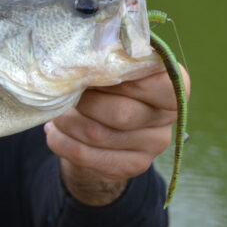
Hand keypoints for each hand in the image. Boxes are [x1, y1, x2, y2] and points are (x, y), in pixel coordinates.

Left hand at [44, 67, 189, 205]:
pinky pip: (84, 154)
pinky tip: (55, 131)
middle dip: (84, 101)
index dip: (121, 77)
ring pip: (98, 134)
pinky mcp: (131, 166)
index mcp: (171, 87)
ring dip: (67, 120)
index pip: (159, 84)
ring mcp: (152, 146)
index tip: (92, 71)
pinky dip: (61, 140)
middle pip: (122, 112)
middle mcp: (168, 118)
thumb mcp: (110, 71)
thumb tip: (82, 60)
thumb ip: (105, 64)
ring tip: (56, 111)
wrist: (101, 132)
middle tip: (64, 92)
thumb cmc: (105, 88)